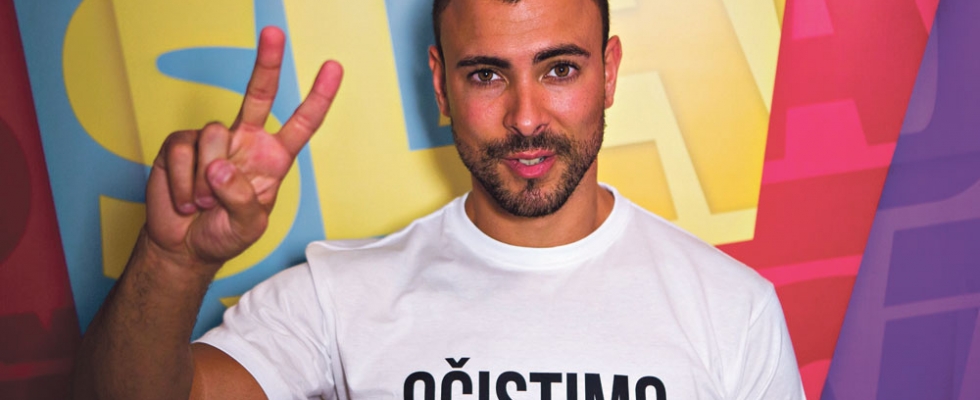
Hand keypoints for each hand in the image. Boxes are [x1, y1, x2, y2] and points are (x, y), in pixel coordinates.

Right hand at [144, 26, 342, 271]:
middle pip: (259, 94)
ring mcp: (213, 141)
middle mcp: (246, 141)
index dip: (318, 97)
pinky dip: (183, 183)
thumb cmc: (224, 234)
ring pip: (213, 135)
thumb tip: (221, 167)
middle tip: (275, 32)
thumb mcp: (248, 226)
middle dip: (267, 62)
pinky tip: (185, 199)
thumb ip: (243, 199)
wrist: (184, 246)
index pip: (301, 123)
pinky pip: (184, 151)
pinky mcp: (181, 144)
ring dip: (206, 180)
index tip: (333, 68)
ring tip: (204, 203)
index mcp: (273, 159)